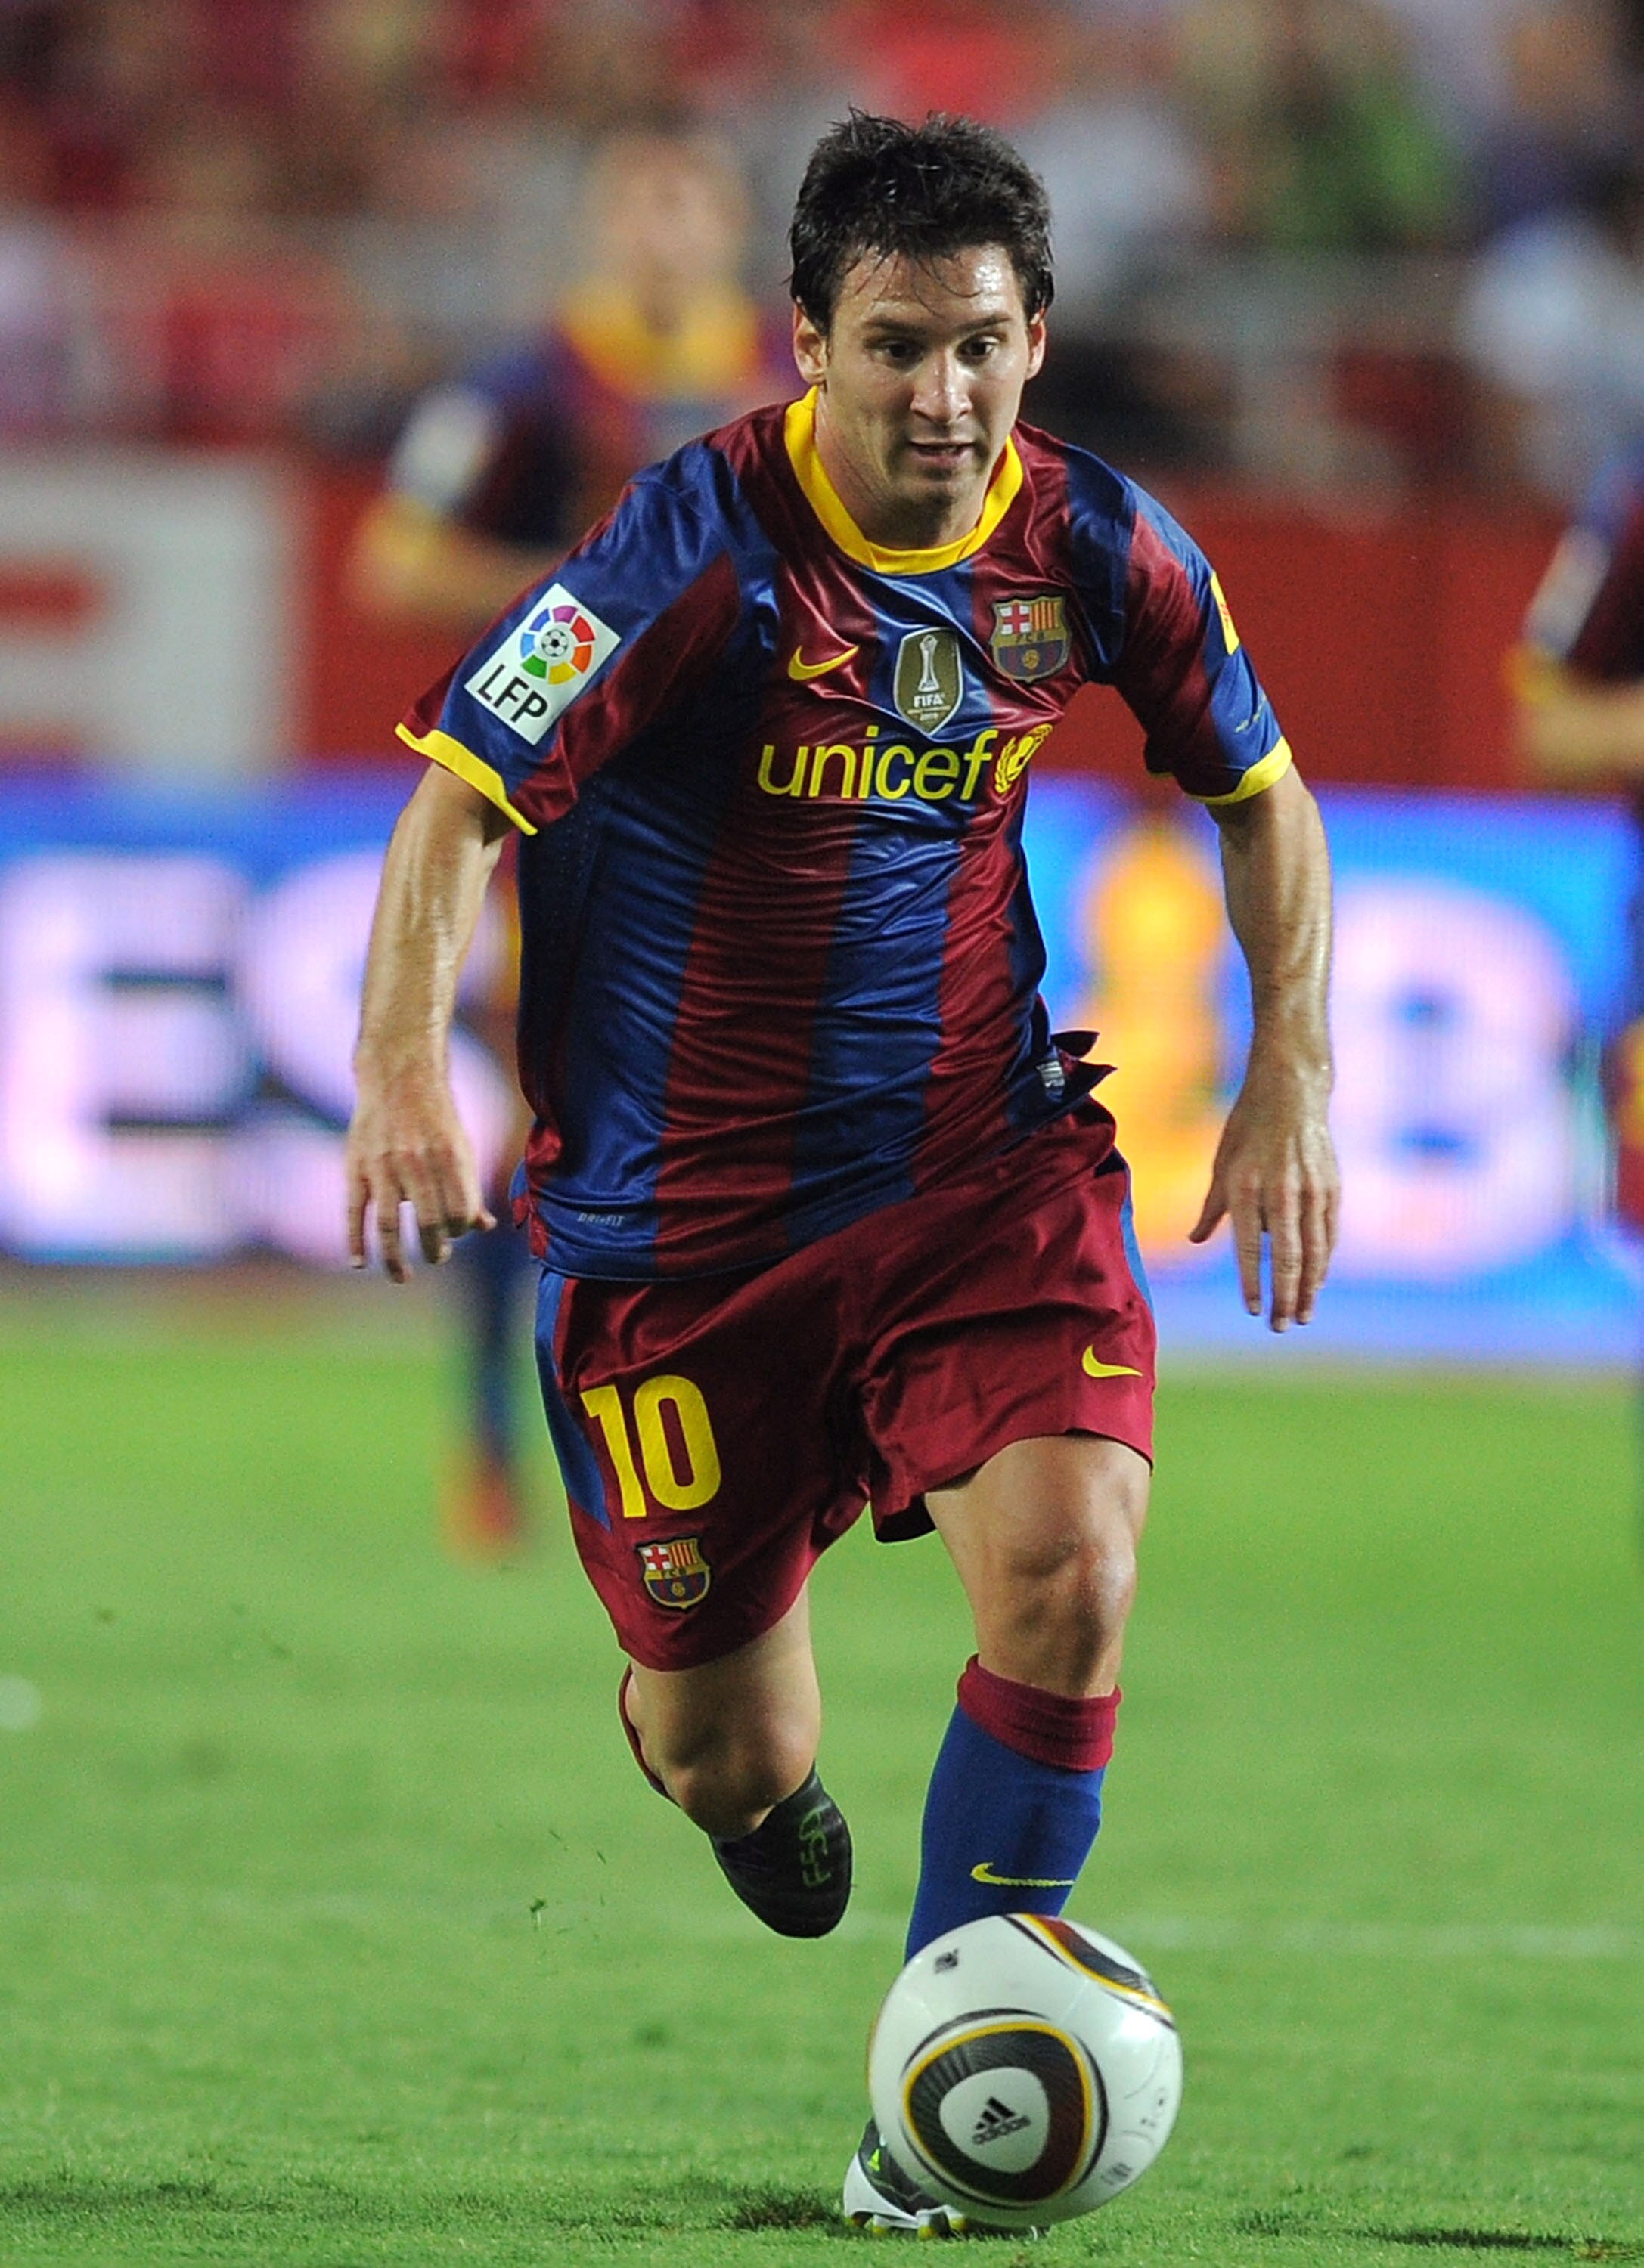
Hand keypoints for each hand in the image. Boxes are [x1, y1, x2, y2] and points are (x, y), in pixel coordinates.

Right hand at [345, 1061, 494, 1282]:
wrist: (399, 1078)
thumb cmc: (437, 1119)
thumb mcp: (462, 1148)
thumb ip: (469, 1189)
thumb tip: (485, 1227)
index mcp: (450, 1159)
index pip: (460, 1213)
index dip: (460, 1229)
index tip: (455, 1233)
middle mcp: (418, 1164)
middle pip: (429, 1223)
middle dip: (435, 1248)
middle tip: (437, 1256)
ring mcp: (384, 1167)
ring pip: (390, 1225)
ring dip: (395, 1258)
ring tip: (402, 1276)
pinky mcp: (356, 1167)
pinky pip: (355, 1211)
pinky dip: (355, 1240)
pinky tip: (359, 1263)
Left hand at [1188, 1062, 1338, 1329]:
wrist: (1291, 1093)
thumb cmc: (1247, 1129)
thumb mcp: (1222, 1164)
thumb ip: (1213, 1207)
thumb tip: (1196, 1240)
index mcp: (1247, 1188)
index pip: (1251, 1249)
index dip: (1253, 1283)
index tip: (1252, 1310)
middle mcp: (1281, 1193)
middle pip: (1287, 1258)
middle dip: (1283, 1297)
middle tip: (1280, 1327)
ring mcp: (1311, 1192)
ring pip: (1313, 1252)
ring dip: (1308, 1289)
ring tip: (1302, 1316)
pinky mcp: (1332, 1188)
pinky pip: (1328, 1234)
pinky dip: (1323, 1261)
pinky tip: (1316, 1282)